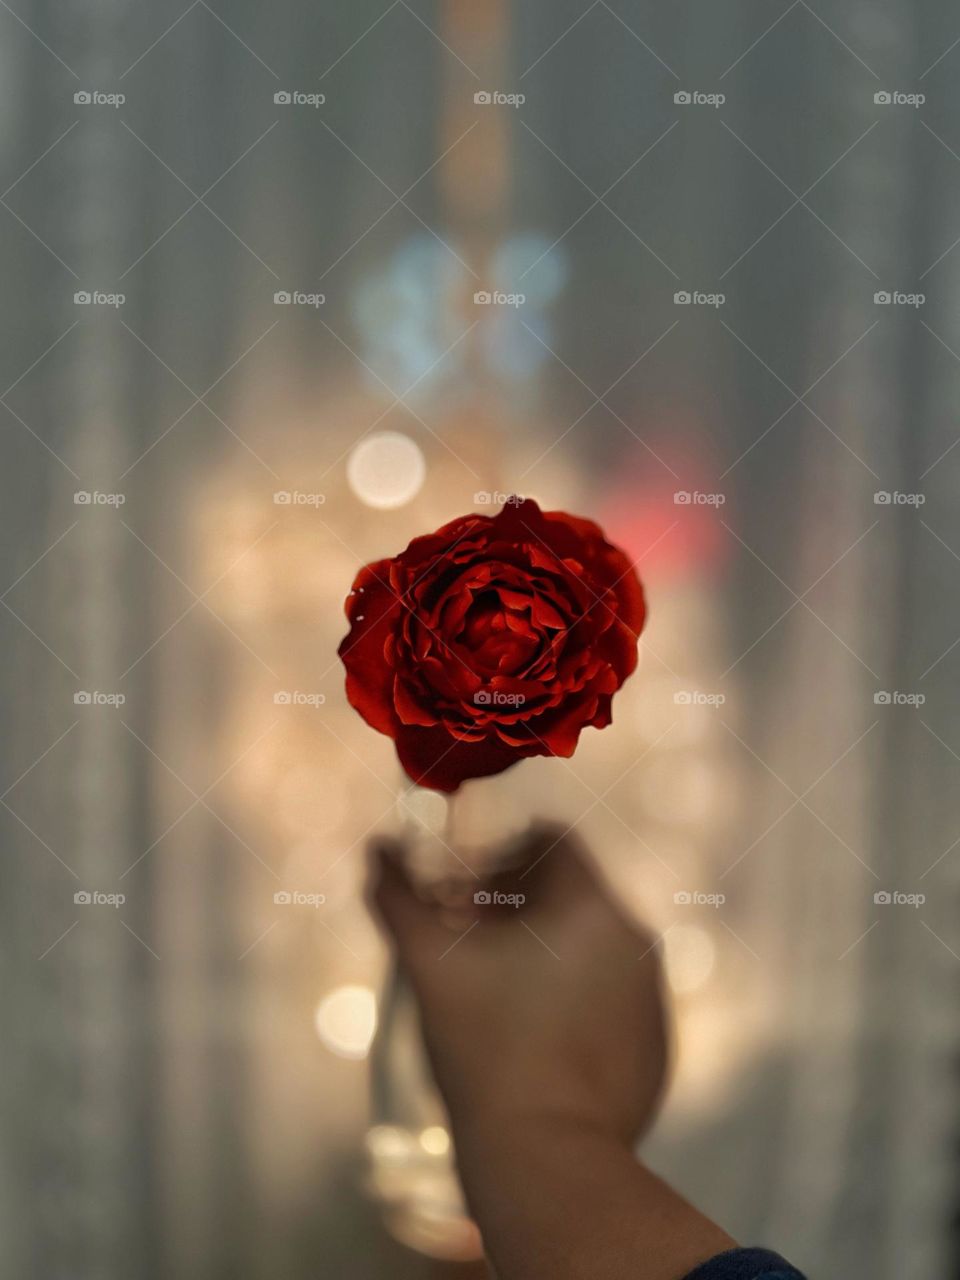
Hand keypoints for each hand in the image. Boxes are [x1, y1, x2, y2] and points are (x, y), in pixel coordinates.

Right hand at [369, 824, 668, 1146]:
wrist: (545, 1158)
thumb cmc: (483, 1051)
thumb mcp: (431, 965)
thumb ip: (398, 896)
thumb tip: (377, 849)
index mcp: (590, 904)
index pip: (550, 841)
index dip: (499, 855)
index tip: (463, 891)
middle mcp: (635, 938)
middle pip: (570, 892)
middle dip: (515, 904)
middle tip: (467, 939)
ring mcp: (653, 994)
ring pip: (593, 945)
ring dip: (545, 950)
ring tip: (493, 989)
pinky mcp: (657, 1043)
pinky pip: (613, 996)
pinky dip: (575, 997)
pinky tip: (531, 1034)